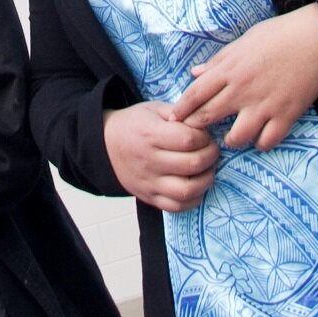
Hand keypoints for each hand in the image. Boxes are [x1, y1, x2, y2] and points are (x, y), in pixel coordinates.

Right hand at [103, 102, 219, 211]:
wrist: (106, 146)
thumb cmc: (134, 125)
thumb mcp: (153, 110)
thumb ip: (179, 113)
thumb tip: (204, 121)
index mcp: (150, 134)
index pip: (188, 139)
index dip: (204, 137)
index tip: (205, 135)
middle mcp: (149, 160)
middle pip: (192, 164)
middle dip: (211, 156)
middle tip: (211, 150)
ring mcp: (149, 182)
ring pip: (188, 189)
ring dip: (206, 179)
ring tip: (206, 169)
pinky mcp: (150, 197)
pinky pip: (178, 206)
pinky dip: (194, 198)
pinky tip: (196, 185)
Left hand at [171, 4, 317, 150]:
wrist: (314, 39)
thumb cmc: (277, 36)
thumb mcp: (242, 42)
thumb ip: (218, 61)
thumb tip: (195, 73)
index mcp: (229, 69)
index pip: (196, 93)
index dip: (182, 109)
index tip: (173, 118)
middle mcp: (242, 90)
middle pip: (209, 117)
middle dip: (197, 128)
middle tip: (194, 134)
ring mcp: (264, 105)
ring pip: (237, 137)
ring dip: (231, 140)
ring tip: (232, 137)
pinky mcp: (286, 115)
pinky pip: (267, 141)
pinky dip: (261, 144)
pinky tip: (260, 138)